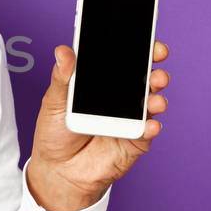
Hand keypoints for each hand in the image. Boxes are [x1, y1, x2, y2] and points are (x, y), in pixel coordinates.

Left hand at [26, 40, 169, 210]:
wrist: (57, 171)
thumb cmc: (55, 133)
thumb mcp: (54, 102)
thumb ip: (62, 78)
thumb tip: (63, 51)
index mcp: (103, 83)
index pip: (124, 60)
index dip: (138, 48)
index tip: (147, 39)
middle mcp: (122, 98)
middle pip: (145, 77)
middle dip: (155, 68)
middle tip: (157, 61)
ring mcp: (130, 119)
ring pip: (152, 102)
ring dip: (157, 96)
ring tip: (154, 97)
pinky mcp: (135, 141)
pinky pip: (147, 132)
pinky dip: (151, 127)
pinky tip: (150, 124)